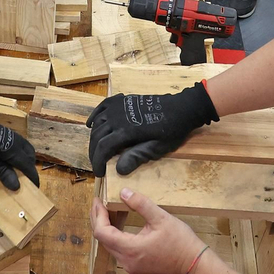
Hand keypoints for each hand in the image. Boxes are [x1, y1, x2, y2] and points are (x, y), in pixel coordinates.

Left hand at [0, 123, 39, 189]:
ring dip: (26, 159)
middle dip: (30, 167)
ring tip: (20, 170)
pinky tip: (12, 159)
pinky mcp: (7, 132)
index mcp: (12, 148)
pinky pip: (19, 143)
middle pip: (29, 154)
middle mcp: (16, 140)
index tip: (35, 187)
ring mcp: (12, 134)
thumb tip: (17, 187)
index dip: (32, 176)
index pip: (27, 165)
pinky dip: (20, 152)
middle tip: (26, 179)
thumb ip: (3, 173)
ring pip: (26, 147)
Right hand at [87, 83, 218, 176]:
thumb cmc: (172, 131)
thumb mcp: (157, 148)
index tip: (99, 173)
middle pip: (97, 136)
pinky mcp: (122, 100)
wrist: (181, 108)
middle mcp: (118, 117)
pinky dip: (95, 116)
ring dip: (94, 138)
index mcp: (127, 130)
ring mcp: (119, 107)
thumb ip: (137, 157)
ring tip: (97, 150)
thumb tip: (118, 170)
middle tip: (97, 164)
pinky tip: (92, 124)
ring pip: (98, 123)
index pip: (103, 147)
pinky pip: (102, 106)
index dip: (98, 161)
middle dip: (94, 152)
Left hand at [91, 188, 207, 273]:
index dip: (97, 215)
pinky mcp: (137, 270)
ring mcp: (131, 268)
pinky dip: (115, 239)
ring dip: (106, 231)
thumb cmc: (181, 243)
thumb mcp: (161, 218)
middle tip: (98, 204)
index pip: (102, 232)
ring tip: (106, 214)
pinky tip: (119, 229)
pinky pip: (120, 254)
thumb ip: (140, 204)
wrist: (195, 266)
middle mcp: (126, 262)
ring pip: (110, 248)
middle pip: (103, 240)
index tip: (98, 201)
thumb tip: (124, 192)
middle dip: (98, 221)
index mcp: (130, 249)